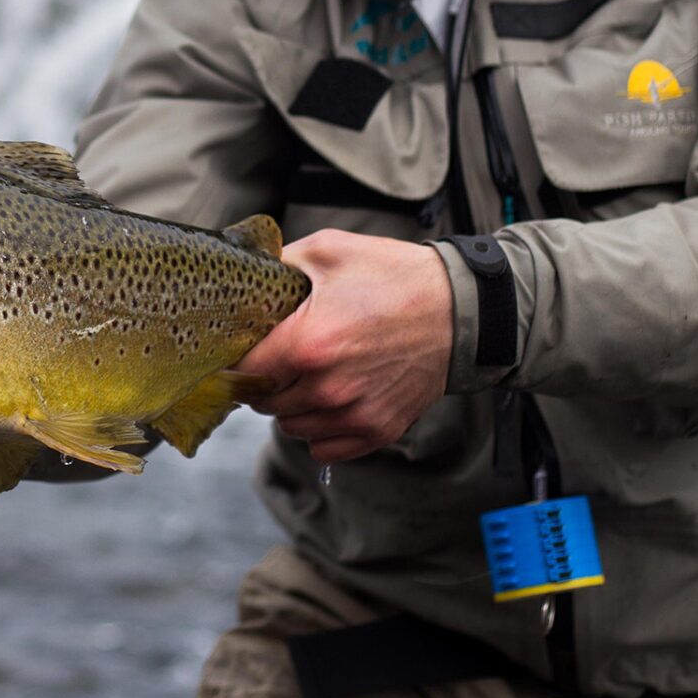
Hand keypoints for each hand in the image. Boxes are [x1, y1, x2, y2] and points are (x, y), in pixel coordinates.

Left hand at [232, 230, 451, 463]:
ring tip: (309, 375)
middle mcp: (327, 388)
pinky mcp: (377, 430)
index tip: (247, 346)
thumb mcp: (329, 250)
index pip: (243, 370)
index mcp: (307, 344)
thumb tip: (246, 275)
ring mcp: (353, 414)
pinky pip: (323, 447)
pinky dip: (319, 428)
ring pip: (290, 426)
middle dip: (264, 380)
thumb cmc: (394, 276)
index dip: (238, 356)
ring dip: (290, 405)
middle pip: (263, 402)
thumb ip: (279, 263)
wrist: (459, 308)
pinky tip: (330, 399)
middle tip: (281, 356)